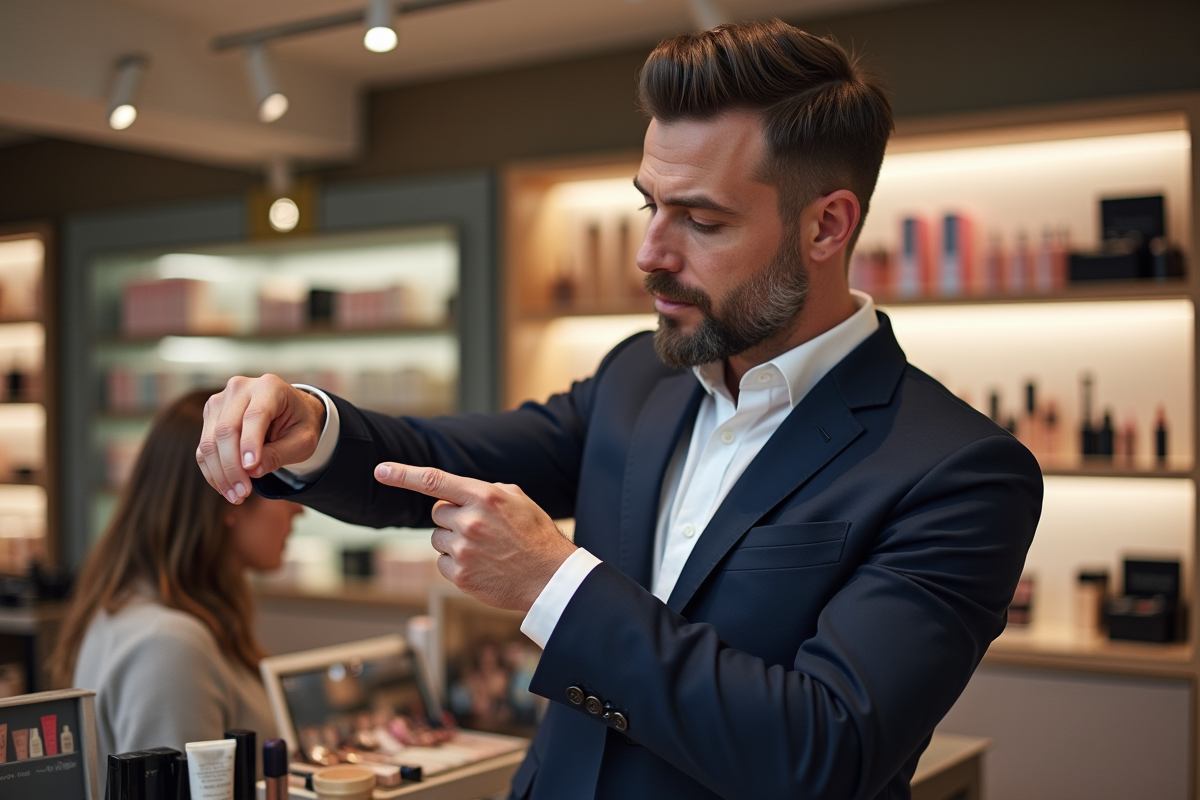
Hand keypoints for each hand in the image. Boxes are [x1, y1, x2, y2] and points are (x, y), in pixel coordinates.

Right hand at [197, 375, 326, 503]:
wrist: (290, 412)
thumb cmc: (300, 425)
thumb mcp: (303, 441)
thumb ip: (280, 453)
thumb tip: (252, 470)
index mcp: (270, 387)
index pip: (255, 416)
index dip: (250, 445)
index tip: (251, 472)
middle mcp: (240, 388)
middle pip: (227, 430)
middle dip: (232, 467)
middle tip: (243, 494)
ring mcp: (220, 401)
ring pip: (210, 442)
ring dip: (220, 474)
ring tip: (236, 497)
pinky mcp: (210, 416)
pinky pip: (203, 448)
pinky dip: (212, 471)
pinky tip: (226, 489)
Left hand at [374, 463, 576, 611]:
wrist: (550, 578)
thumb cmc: (536, 536)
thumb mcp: (518, 500)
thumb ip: (486, 490)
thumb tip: (461, 492)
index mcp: (484, 496)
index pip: (434, 480)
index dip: (402, 474)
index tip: (380, 470)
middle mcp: (470, 521)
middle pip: (437, 512)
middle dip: (452, 516)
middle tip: (479, 527)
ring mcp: (463, 550)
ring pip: (437, 538)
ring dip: (454, 540)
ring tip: (484, 549)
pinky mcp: (459, 575)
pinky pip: (441, 561)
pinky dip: (456, 563)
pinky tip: (481, 565)